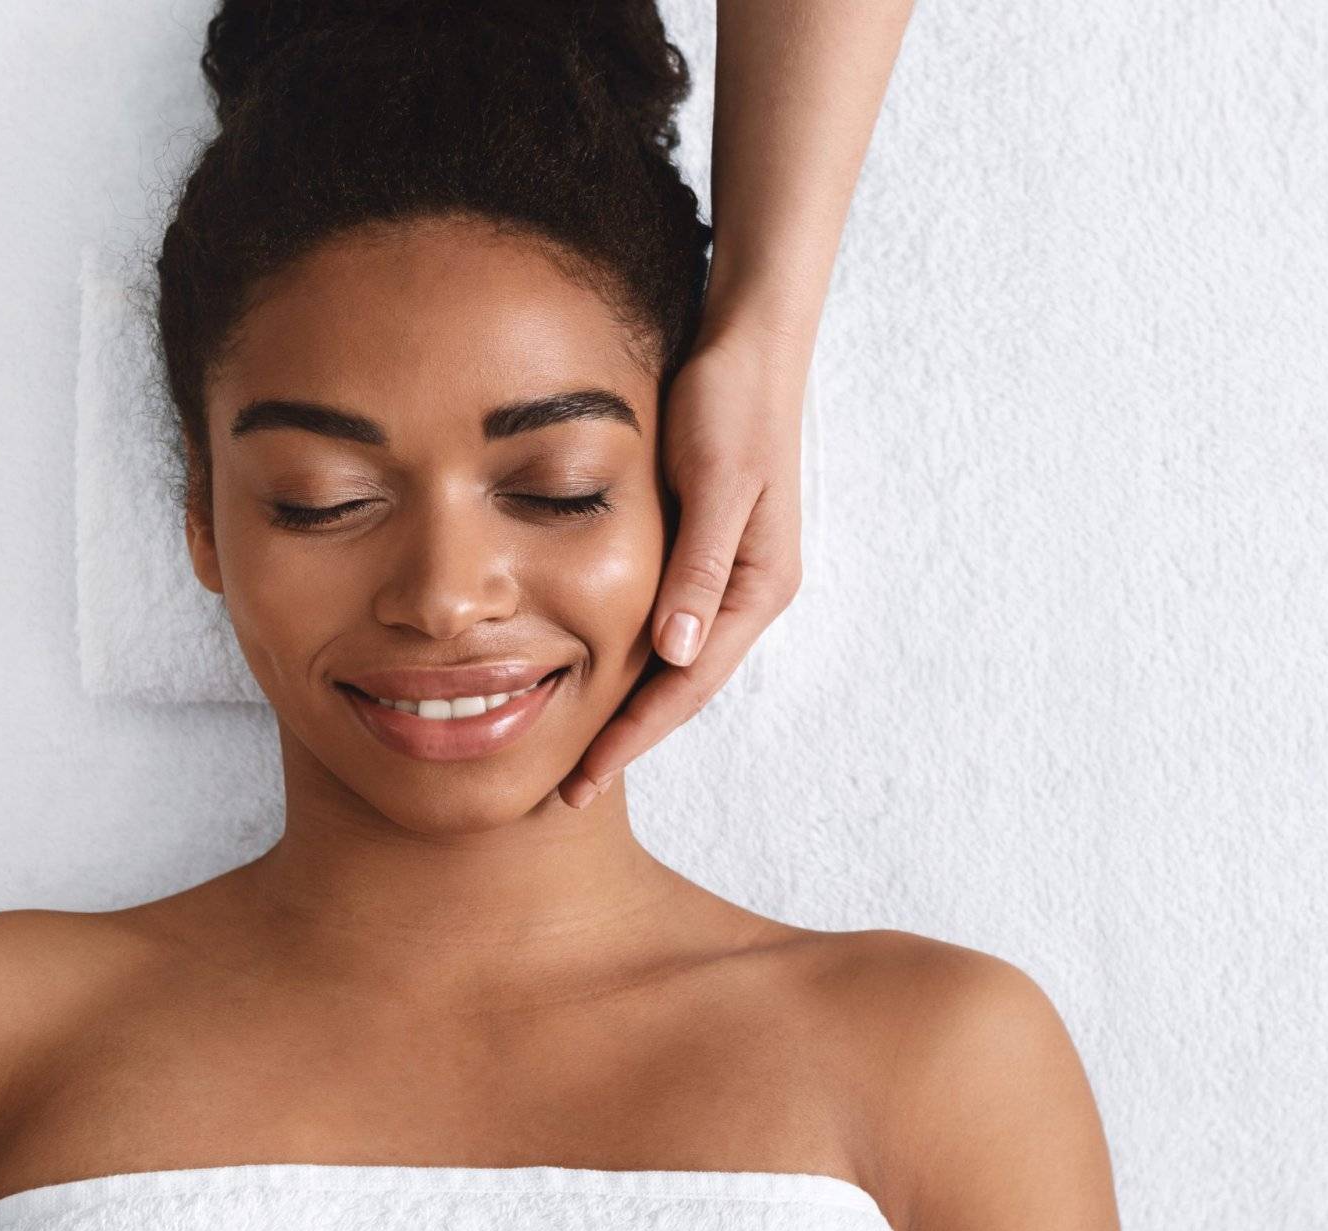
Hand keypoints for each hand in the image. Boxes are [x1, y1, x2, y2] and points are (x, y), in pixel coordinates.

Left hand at [558, 326, 806, 809]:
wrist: (749, 344)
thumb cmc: (731, 405)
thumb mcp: (718, 483)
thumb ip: (700, 569)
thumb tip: (678, 653)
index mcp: (760, 587)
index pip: (689, 685)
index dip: (634, 736)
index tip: (583, 781)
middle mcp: (749, 592)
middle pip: (683, 687)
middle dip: (629, 739)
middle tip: (567, 790)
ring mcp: (730, 574)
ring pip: (675, 662)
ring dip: (630, 707)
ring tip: (575, 750)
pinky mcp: (707, 550)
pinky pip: (667, 625)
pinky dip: (631, 659)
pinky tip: (593, 673)